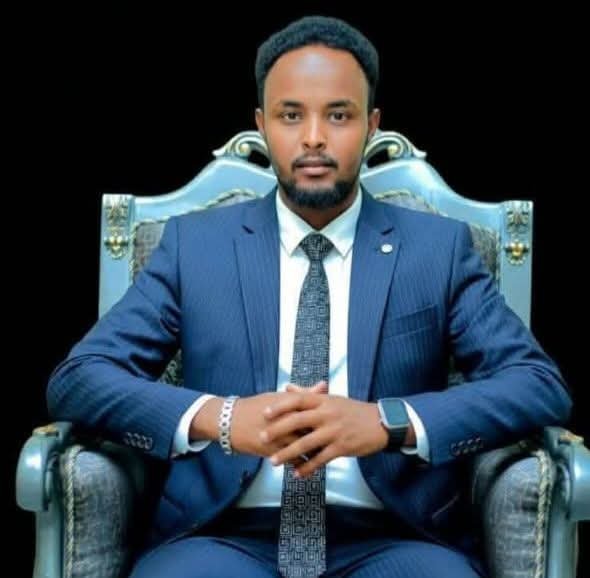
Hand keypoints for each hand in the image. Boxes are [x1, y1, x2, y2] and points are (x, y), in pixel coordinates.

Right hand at [191, 383, 327, 459]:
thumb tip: (324, 384)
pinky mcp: (271, 451)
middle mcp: (285, 420)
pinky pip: (291, 460)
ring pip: (303, 447)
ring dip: (315, 453)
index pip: (316, 412)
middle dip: (326, 437)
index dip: (331, 418)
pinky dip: (302, 464)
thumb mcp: (280, 397)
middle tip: (340, 439)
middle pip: (312, 430)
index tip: (342, 421)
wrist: (230, 421)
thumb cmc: (257, 406)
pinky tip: (310, 466)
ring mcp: (278, 437)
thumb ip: (305, 393)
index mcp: (289, 405)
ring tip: (327, 454)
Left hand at [261, 389, 388, 477]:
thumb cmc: (353, 411)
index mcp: (324, 401)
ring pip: (306, 443)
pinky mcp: (342, 447)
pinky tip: (297, 473)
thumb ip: (308, 394)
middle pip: (298, 421)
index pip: (298, 400)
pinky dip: (308, 467)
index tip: (265, 413)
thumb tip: (287, 387)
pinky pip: (321, 459)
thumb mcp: (331, 399)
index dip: (280, 406)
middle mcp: (327, 414)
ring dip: (288, 453)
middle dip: (278, 430)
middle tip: (261, 437)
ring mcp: (334, 431)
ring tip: (273, 461)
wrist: (380, 423)